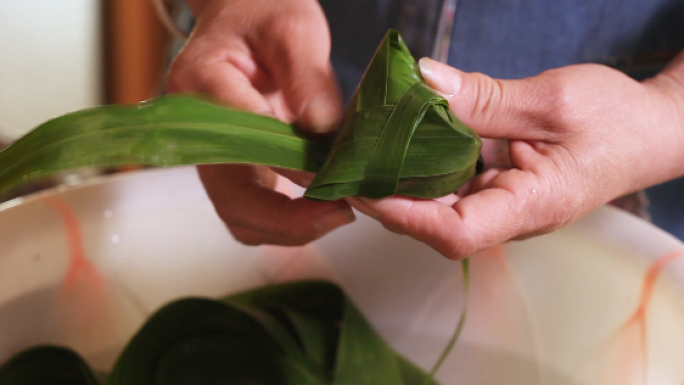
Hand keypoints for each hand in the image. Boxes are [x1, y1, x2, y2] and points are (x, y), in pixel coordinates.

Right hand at [168, 0, 353, 245]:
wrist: (243, 15)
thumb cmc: (264, 12)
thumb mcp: (294, 28)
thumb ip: (309, 79)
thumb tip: (326, 136)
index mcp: (202, 82)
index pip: (247, 140)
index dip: (293, 166)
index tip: (336, 179)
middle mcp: (195, 126)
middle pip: (232, 196)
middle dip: (288, 219)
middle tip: (340, 213)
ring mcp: (208, 151)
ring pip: (238, 215)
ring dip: (286, 227)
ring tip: (334, 213)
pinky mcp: (226, 165)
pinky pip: (246, 211)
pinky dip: (281, 222)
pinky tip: (317, 209)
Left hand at [347, 56, 683, 258]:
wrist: (651, 130)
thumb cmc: (618, 121)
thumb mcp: (553, 101)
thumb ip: (486, 97)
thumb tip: (423, 82)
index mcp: (530, 207)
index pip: (453, 232)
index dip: (402, 213)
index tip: (362, 185)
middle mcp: (507, 213)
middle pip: (432, 220)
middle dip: (385, 191)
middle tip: (347, 156)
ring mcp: (499, 200)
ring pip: (435, 199)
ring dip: (398, 174)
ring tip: (364, 141)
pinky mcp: (495, 182)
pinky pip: (449, 177)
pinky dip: (422, 157)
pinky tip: (401, 133)